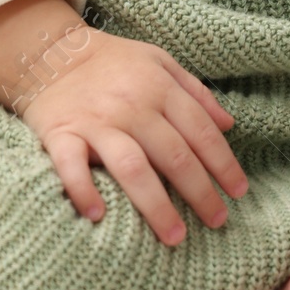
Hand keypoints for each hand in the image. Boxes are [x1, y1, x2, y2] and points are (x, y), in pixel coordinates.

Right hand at [17, 22, 248, 246]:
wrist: (50, 53)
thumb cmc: (112, 63)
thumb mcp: (159, 62)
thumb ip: (195, 92)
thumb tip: (229, 125)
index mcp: (158, 87)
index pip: (201, 132)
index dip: (224, 164)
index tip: (239, 193)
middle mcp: (131, 106)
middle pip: (174, 155)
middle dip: (200, 192)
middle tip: (217, 221)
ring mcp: (95, 122)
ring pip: (133, 167)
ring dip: (156, 205)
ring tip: (175, 236)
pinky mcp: (61, 134)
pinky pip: (71, 165)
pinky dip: (83, 190)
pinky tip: (97, 216)